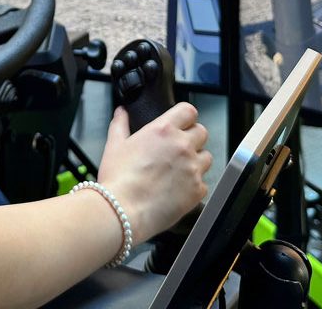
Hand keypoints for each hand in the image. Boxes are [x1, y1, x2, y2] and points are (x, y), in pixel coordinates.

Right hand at [96, 103, 212, 245]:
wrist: (123, 211)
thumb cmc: (118, 180)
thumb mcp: (114, 146)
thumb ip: (120, 125)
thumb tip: (121, 113)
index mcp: (163, 130)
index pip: (189, 111)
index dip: (185, 117)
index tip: (181, 125)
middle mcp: (182, 146)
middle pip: (202, 132)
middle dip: (192, 139)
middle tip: (177, 150)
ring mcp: (193, 168)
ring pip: (207, 157)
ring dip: (196, 161)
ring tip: (178, 172)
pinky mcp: (197, 190)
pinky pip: (203, 183)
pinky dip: (194, 186)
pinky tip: (177, 190)